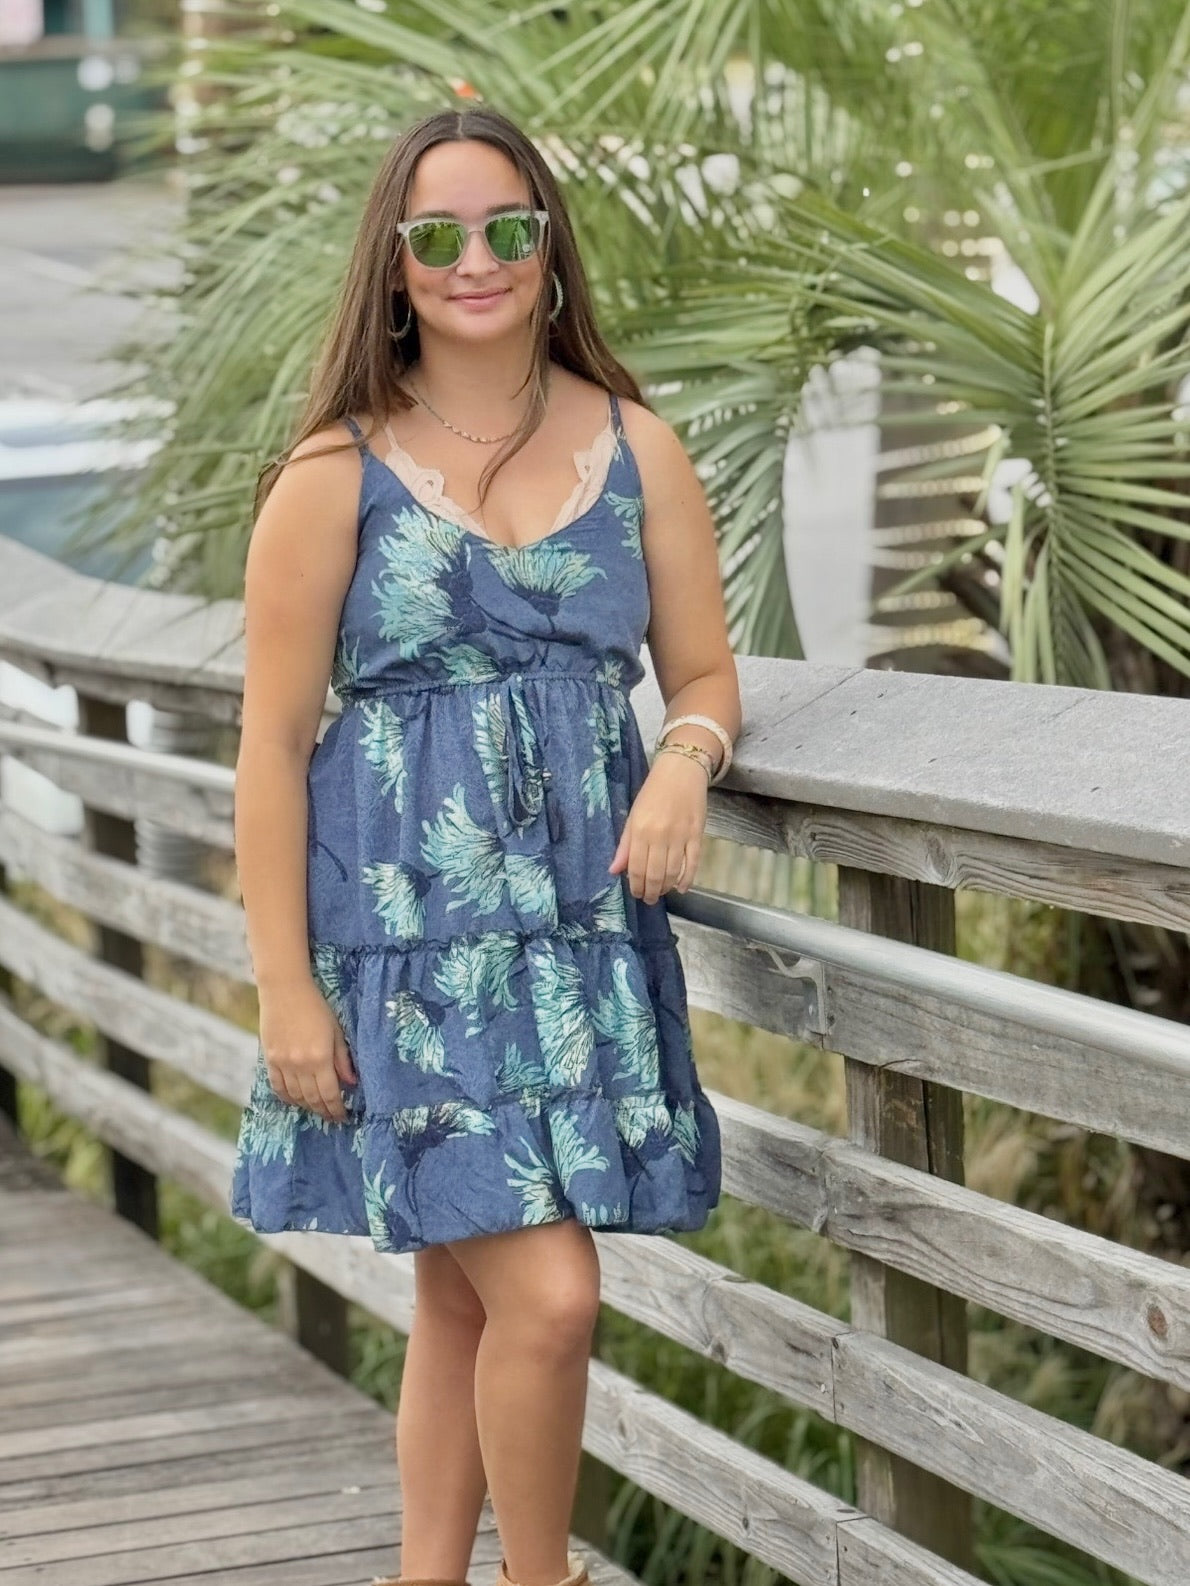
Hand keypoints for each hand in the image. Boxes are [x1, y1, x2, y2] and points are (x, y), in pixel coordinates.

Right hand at [258, 977, 357, 1122]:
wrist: (284, 990)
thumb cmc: (316, 1007)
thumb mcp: (336, 1031)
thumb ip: (342, 1059)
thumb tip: (352, 1082)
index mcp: (320, 1058)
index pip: (330, 1094)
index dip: (337, 1109)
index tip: (342, 1116)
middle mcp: (300, 1065)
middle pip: (312, 1099)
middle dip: (324, 1111)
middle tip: (332, 1116)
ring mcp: (282, 1064)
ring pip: (295, 1097)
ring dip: (307, 1106)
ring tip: (317, 1108)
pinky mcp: (269, 1059)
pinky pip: (278, 1087)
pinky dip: (288, 1098)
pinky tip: (296, 1100)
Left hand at [608, 752, 705, 904]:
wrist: (680, 772)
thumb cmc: (653, 793)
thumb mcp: (633, 816)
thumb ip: (625, 845)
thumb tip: (614, 871)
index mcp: (640, 830)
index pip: (636, 868)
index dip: (636, 886)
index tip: (637, 894)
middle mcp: (659, 836)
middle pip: (655, 874)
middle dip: (651, 891)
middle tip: (649, 899)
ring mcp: (680, 836)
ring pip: (673, 872)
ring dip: (667, 887)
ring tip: (662, 893)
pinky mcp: (697, 835)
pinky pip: (693, 863)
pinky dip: (688, 879)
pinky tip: (682, 888)